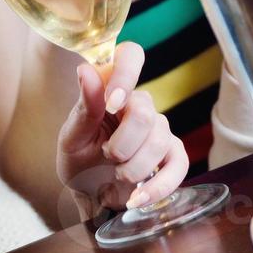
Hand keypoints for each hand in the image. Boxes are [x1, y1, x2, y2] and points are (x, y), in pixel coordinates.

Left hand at [57, 42, 188, 216]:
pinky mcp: (172, 156)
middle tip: (107, 155)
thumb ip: (84, 105)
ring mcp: (159, 129)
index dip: (126, 74)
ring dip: (133, 167)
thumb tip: (86, 69)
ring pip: (159, 140)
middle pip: (145, 112)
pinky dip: (158, 186)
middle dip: (122, 144)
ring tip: (116, 174)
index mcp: (112, 88)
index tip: (112, 102)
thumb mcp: (72, 135)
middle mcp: (139, 103)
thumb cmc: (78, 158)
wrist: (89, 195)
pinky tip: (138, 197)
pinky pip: (179, 165)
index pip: (131, 55)